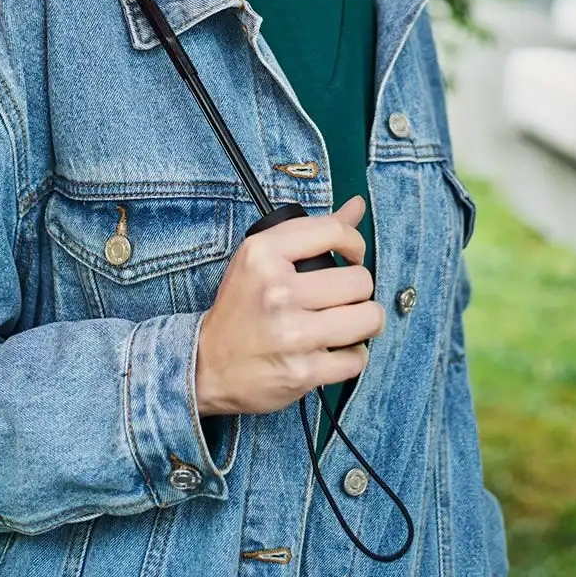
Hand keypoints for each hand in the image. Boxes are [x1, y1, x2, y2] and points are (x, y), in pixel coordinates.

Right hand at [195, 195, 383, 416]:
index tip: (352, 257)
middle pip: (360, 281)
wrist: (206, 365)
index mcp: (264, 254)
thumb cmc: (240, 308)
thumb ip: (312, 232)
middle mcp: (278, 290)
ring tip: (345, 324)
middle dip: (358, 291)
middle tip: (342, 299)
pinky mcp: (303, 371)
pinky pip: (358, 358)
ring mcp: (292, 333)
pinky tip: (333, 351)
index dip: (355, 244)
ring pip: (369, 318)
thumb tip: (357, 205)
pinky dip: (352, 356)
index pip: (334, 232)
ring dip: (364, 323)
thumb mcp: (262, 258)